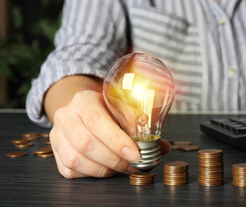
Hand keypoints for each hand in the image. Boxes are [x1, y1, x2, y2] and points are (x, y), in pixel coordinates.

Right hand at [50, 90, 170, 177]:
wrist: (80, 108)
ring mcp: (57, 135)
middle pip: (86, 143)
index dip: (117, 141)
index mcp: (84, 100)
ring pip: (77, 160)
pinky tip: (105, 168)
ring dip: (104, 169)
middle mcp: (66, 116)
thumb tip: (162, 147)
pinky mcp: (56, 152)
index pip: (97, 122)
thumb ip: (140, 125)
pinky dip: (92, 173)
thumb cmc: (105, 108)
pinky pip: (71, 170)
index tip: (135, 154)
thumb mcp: (121, 107)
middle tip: (132, 164)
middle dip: (114, 159)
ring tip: (121, 167)